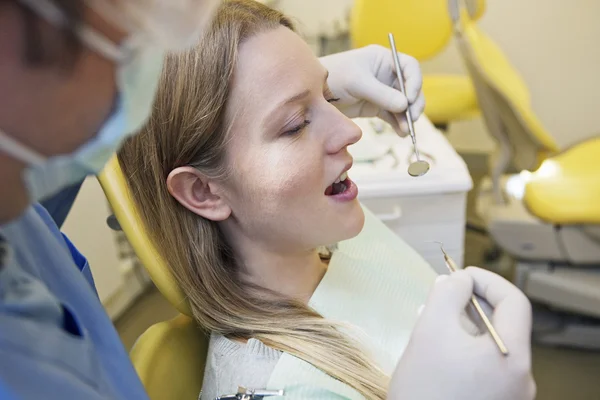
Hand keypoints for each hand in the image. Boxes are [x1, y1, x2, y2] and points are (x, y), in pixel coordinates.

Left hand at [319, 45, 424, 135]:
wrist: (315, 95)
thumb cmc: (334, 78)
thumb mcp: (358, 82)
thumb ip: (381, 94)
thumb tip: (405, 105)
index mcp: (384, 59)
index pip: (409, 67)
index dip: (415, 82)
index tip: (409, 99)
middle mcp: (387, 74)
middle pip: (410, 88)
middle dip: (414, 103)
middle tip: (412, 118)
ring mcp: (383, 91)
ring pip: (404, 104)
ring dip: (407, 117)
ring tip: (406, 130)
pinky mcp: (376, 107)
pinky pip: (393, 116)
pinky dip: (399, 124)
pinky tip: (401, 133)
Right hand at [388, 267, 535, 399]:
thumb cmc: (425, 387)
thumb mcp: (430, 329)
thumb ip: (447, 294)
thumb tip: (458, 280)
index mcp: (513, 357)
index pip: (514, 302)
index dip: (487, 280)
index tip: (459, 275)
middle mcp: (521, 377)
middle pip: (503, 324)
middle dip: (471, 303)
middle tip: (442, 296)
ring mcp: (509, 394)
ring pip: (491, 345)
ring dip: (465, 325)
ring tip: (433, 320)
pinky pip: (485, 366)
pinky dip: (465, 349)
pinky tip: (439, 348)